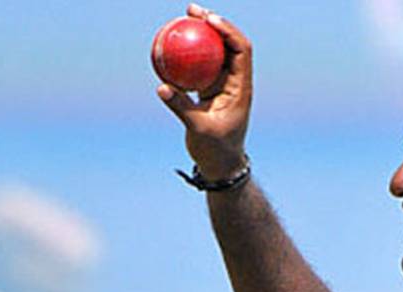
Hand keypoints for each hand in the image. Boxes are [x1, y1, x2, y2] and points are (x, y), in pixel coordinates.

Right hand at [158, 6, 252, 179]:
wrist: (220, 164)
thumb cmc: (216, 150)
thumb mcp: (199, 129)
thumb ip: (181, 107)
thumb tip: (161, 87)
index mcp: (241, 88)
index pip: (241, 51)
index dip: (228, 31)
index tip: (209, 21)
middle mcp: (235, 82)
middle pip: (228, 44)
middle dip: (213, 23)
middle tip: (191, 10)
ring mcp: (222, 84)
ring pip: (214, 52)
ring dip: (200, 34)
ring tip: (183, 17)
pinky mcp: (209, 89)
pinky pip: (198, 66)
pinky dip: (187, 55)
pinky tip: (170, 44)